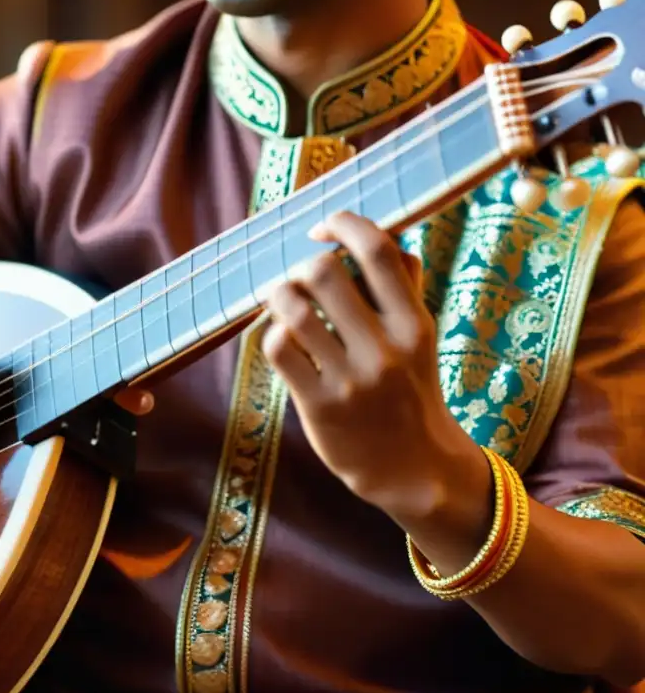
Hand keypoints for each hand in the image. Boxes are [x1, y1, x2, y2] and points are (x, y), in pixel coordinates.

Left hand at [262, 212, 487, 517]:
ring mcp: (351, 380)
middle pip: (325, 273)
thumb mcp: (420, 339)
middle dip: (304, 266)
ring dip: (279, 294)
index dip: (344, 224)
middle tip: (300, 279)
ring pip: (294, 308)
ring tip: (280, 300)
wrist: (411, 468)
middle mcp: (385, 350)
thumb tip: (388, 235)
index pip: (379, 252)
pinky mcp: (318, 406)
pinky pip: (278, 349)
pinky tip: (281, 338)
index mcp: (415, 324)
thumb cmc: (409, 390)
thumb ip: (405, 288)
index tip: (323, 228)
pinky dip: (272, 333)